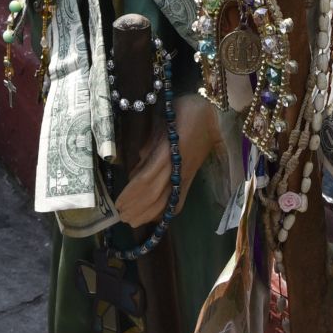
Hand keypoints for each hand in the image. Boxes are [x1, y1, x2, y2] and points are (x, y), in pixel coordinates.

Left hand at [115, 94, 220, 227]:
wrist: (214, 115)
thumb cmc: (186, 111)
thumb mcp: (163, 122)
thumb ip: (150, 144)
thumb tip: (136, 166)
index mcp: (169, 153)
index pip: (147, 180)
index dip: (132, 194)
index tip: (118, 203)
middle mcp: (178, 168)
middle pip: (156, 195)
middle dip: (137, 208)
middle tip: (120, 217)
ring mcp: (186, 174)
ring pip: (167, 200)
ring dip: (149, 213)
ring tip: (133, 221)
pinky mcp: (191, 177)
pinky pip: (179, 199)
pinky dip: (166, 210)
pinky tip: (156, 217)